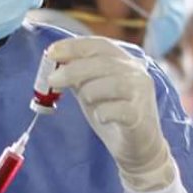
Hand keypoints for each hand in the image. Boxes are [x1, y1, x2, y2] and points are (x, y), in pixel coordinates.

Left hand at [48, 37, 175, 191]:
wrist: (138, 148)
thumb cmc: (113, 114)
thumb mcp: (92, 89)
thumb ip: (77, 75)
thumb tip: (54, 61)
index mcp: (125, 62)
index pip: (99, 45)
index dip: (74, 46)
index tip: (51, 52)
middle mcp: (137, 73)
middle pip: (102, 61)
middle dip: (72, 69)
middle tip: (52, 80)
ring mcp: (141, 93)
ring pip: (108, 84)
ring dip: (89, 93)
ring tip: (89, 103)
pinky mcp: (139, 116)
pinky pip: (114, 110)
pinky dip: (102, 113)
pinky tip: (102, 118)